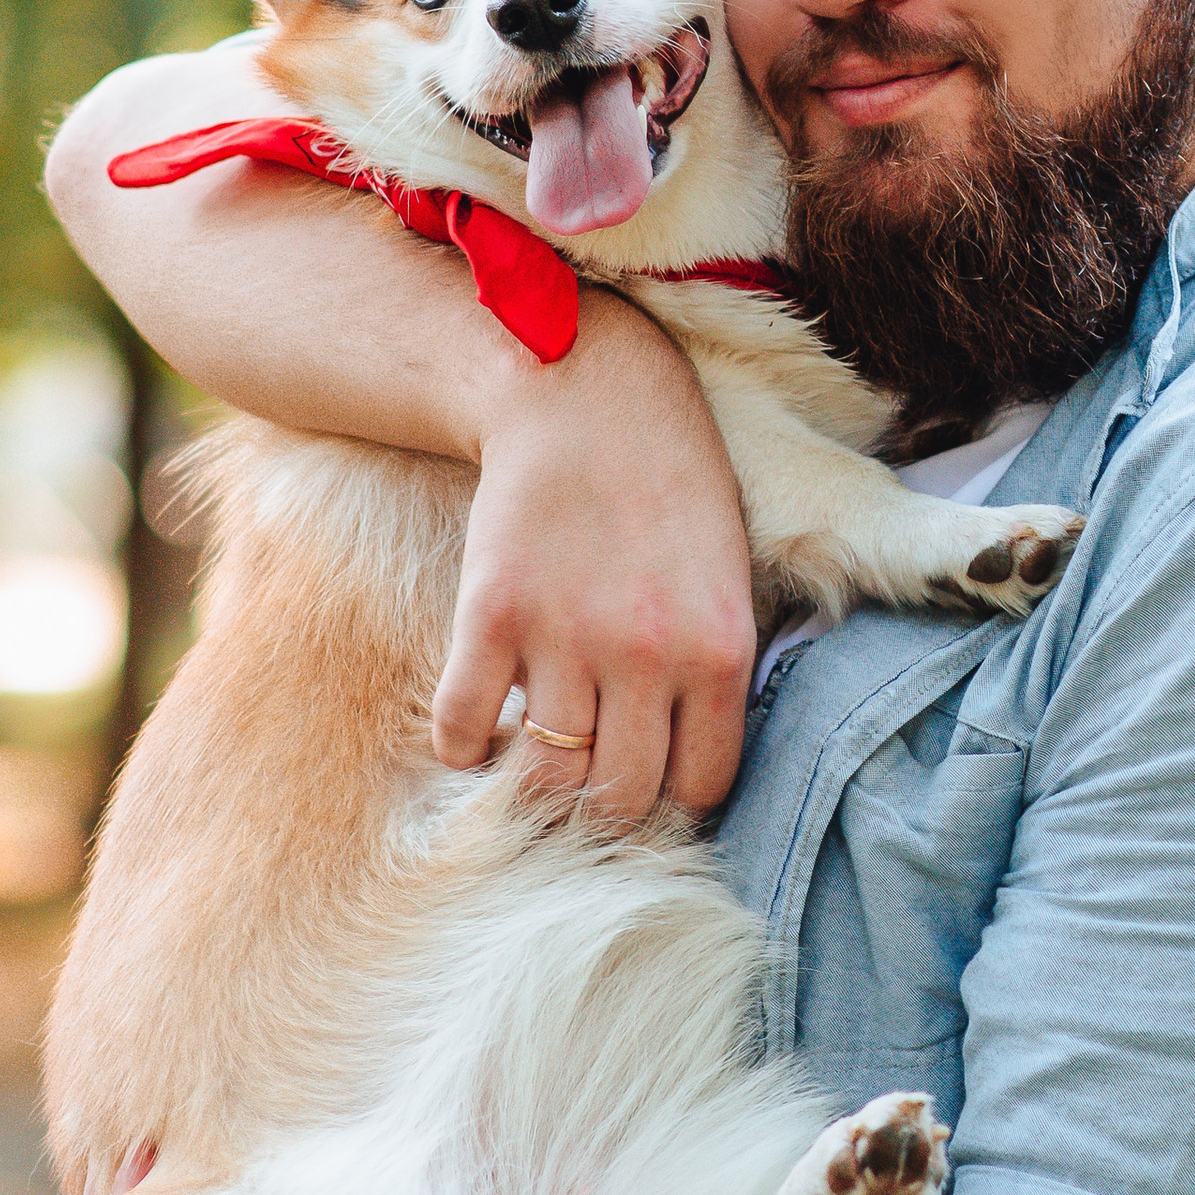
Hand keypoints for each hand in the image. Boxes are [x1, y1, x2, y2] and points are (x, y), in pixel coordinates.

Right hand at [433, 292, 757, 826]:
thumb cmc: (670, 482)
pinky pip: (464, 728)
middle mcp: (647, 656)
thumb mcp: (730, 572)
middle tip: (592, 772)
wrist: (585, 394)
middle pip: (619, 797)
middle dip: (606, 800)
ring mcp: (564, 638)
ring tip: (539, 752)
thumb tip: (692, 762)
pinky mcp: (490, 616)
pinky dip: (465, 747)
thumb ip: (717, 665)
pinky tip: (480, 731)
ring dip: (537, 780)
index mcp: (720, 649)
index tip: (653, 776)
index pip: (700, 785)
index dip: (674, 793)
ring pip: (547, 780)